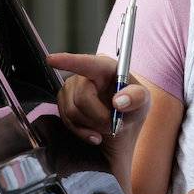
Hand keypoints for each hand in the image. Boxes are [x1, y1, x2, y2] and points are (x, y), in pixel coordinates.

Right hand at [46, 52, 149, 171]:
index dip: (68, 61)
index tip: (51, 60)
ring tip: (107, 126)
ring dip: (93, 125)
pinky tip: (95, 134)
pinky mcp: (63, 103)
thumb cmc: (133, 107)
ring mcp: (70, 88)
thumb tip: (119, 101)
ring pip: (73, 112)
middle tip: (114, 124)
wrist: (121, 125)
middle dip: (100, 117)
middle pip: (82, 98)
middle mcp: (84, 74)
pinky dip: (83, 132)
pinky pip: (67, 121)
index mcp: (105, 67)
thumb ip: (137, 97)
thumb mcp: (143, 101)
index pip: (86, 63)